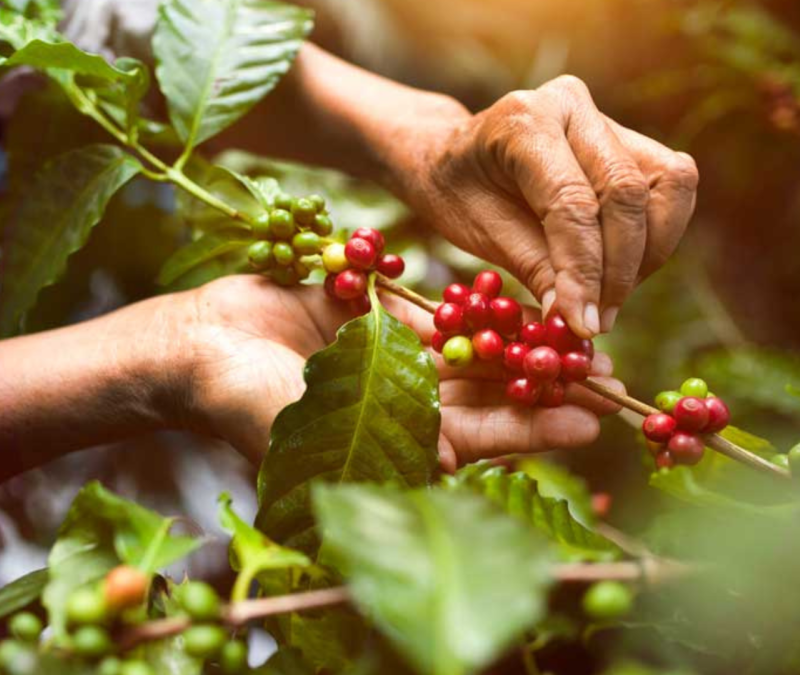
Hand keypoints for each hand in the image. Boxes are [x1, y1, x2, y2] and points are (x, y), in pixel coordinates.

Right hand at [173, 275, 623, 470]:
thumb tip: (452, 461)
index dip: (532, 431)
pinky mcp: (373, 319)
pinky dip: (473, 308)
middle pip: (486, 397)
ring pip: (468, 353)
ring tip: (577, 333)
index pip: (476, 441)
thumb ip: (376, 439)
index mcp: (391, 443)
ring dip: (519, 345)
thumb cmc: (237, 398)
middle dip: (542, 388)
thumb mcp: (306, 427)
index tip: (588, 420)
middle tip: (605, 376)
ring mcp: (387, 361)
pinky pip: (434, 313)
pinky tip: (518, 297)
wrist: (194, 345)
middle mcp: (399, 406)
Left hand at [389, 75, 698, 337]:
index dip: (584, 271)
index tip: (582, 324)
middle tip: (597, 321)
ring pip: (667, 185)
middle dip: (620, 269)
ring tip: (607, 299)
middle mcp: (571, 106)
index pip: (571, 203)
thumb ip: (533, 268)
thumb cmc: (456, 193)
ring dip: (647, 255)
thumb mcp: (478, 233)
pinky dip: (654, 238)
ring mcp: (605, 117)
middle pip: (626, 192)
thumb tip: (578, 322)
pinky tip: (617, 272)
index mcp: (522, 121)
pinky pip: (669, 188)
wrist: (450, 156)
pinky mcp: (630, 138)